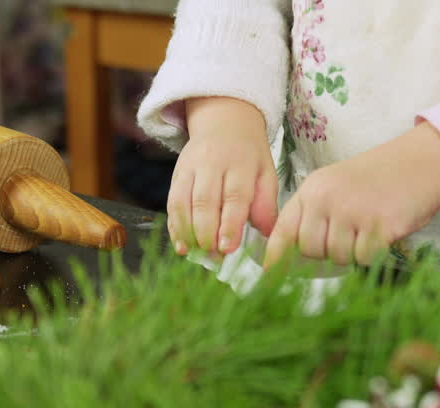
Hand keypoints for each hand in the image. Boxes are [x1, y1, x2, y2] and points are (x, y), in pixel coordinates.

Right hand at [167, 97, 278, 256]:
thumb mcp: (265, 172)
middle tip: (213, 255)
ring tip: (195, 253)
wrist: (224, 120)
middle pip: (205, 201)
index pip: (234, 197)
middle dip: (207, 232)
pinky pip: (172, 202)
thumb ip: (266, 203)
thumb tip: (268, 234)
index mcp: (240, 164)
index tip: (228, 248)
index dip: (230, 225)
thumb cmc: (248, 155)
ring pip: (184, 202)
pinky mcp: (177, 174)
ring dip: (188, 231)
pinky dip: (174, 226)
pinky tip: (181, 244)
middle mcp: (213, 164)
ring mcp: (191, 168)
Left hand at [263, 122, 439, 266]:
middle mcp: (327, 199)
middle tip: (346, 236)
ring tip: (366, 229)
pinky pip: (364, 257)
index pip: (283, 230)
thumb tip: (288, 253)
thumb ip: (311, 213)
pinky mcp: (378, 225)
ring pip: (337, 256)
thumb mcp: (334, 186)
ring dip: (351, 252)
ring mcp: (352, 212)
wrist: (419, 162)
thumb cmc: (375, 179)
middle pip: (310, 250)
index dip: (276, 256)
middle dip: (325, 252)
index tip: (270, 274)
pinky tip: (381, 231)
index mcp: (312, 189)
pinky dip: (372, 252)